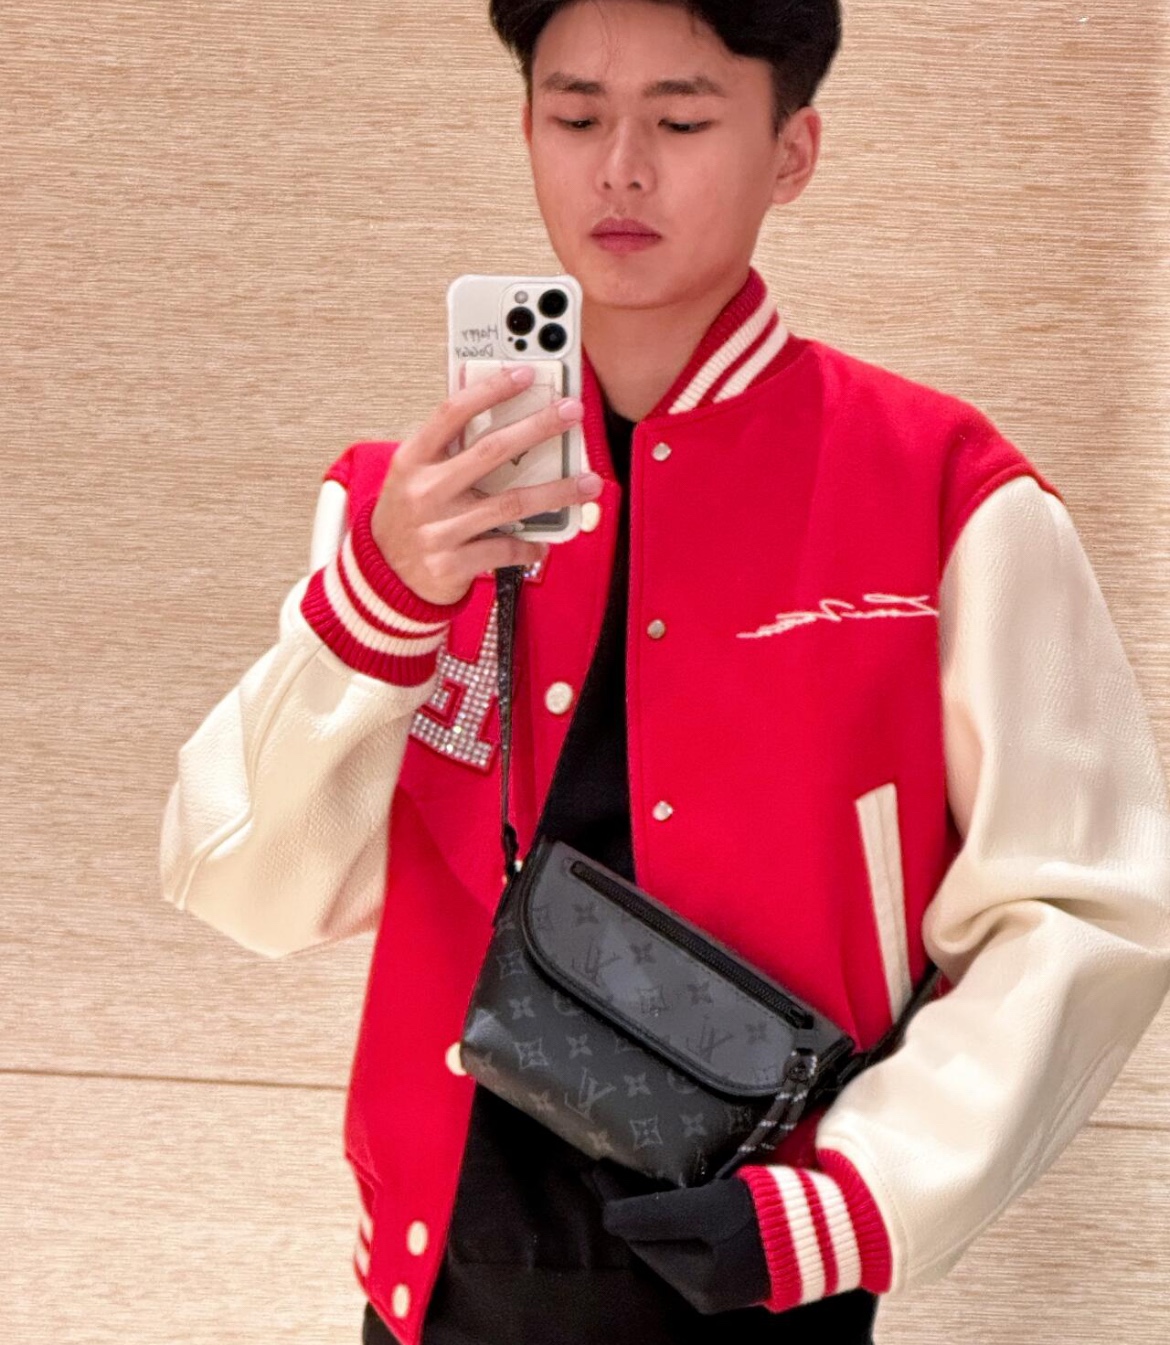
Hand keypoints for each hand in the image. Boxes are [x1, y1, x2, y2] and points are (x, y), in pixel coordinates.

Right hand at [369, 364, 602, 605]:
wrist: (381, 575)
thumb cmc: (408, 517)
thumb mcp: (414, 476)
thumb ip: (449, 450)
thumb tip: (503, 416)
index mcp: (413, 459)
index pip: (453, 413)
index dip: (491, 389)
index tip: (526, 373)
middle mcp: (425, 491)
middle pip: (491, 451)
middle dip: (539, 427)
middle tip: (572, 412)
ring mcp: (438, 529)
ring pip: (510, 503)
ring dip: (556, 492)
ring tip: (589, 483)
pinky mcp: (452, 563)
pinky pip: (505, 549)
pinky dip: (530, 545)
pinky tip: (544, 542)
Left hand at [588, 1160, 770, 1315]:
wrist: (831, 1226)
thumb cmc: (767, 1212)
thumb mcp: (710, 1207)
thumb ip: (657, 1214)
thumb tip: (609, 1217)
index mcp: (694, 1281)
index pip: (639, 1235)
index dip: (614, 1199)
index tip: (597, 1166)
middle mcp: (702, 1292)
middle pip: (649, 1242)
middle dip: (625, 1207)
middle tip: (603, 1171)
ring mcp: (720, 1284)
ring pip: (666, 1245)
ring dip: (644, 1215)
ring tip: (625, 1181)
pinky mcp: (735, 1271)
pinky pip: (687, 1247)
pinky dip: (668, 1223)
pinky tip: (662, 1200)